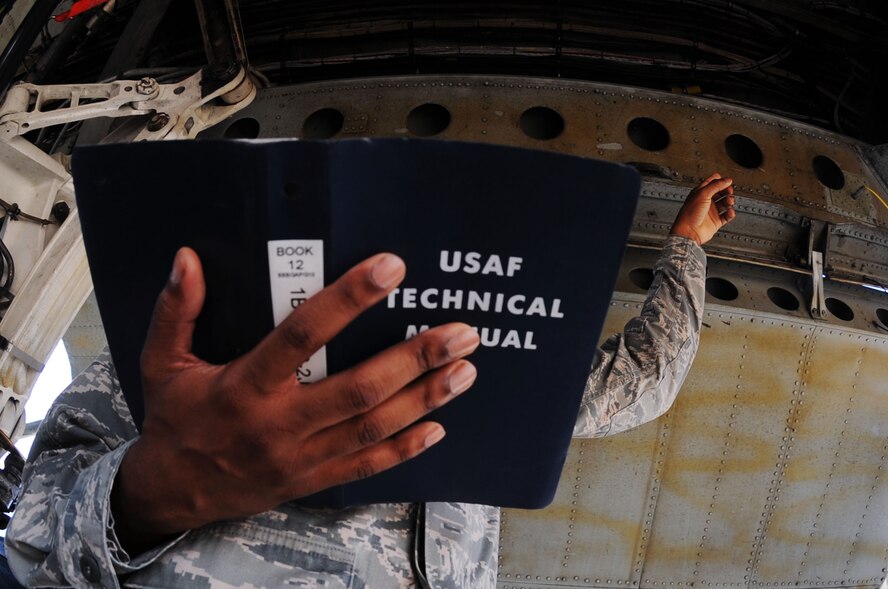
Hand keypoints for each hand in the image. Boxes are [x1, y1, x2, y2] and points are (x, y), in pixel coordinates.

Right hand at [112, 248, 478, 552]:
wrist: (172, 493)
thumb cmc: (175, 420)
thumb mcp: (162, 363)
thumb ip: (176, 311)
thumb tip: (187, 259)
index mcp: (244, 387)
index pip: (302, 336)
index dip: (348, 299)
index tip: (390, 268)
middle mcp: (278, 424)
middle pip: (357, 388)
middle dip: (413, 359)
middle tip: (460, 334)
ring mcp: (300, 458)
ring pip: (372, 428)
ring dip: (423, 400)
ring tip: (464, 372)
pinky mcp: (313, 480)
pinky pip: (366, 467)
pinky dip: (405, 449)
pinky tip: (439, 427)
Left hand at [669, 173, 735, 244]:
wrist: (689, 232)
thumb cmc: (690, 214)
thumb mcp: (703, 194)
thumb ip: (716, 185)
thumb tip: (727, 180)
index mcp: (700, 193)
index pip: (711, 183)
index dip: (719, 180)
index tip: (727, 180)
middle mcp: (706, 202)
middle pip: (720, 192)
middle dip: (726, 190)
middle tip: (729, 191)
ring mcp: (711, 212)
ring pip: (724, 203)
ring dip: (729, 201)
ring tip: (729, 201)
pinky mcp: (716, 221)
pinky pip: (727, 216)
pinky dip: (730, 213)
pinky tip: (730, 211)